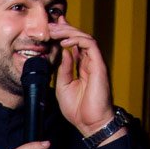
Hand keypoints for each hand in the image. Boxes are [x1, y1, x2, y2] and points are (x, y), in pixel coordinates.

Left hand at [49, 19, 122, 138]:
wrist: (90, 124)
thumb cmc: (78, 109)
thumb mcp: (63, 86)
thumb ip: (64, 68)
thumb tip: (64, 51)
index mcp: (82, 67)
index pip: (74, 44)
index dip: (64, 33)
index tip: (52, 26)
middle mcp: (90, 62)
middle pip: (79, 38)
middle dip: (64, 28)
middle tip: (50, 24)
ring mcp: (95, 63)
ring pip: (85, 38)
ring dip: (69, 31)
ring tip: (54, 30)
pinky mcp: (99, 65)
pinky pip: (90, 45)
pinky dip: (77, 40)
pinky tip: (65, 42)